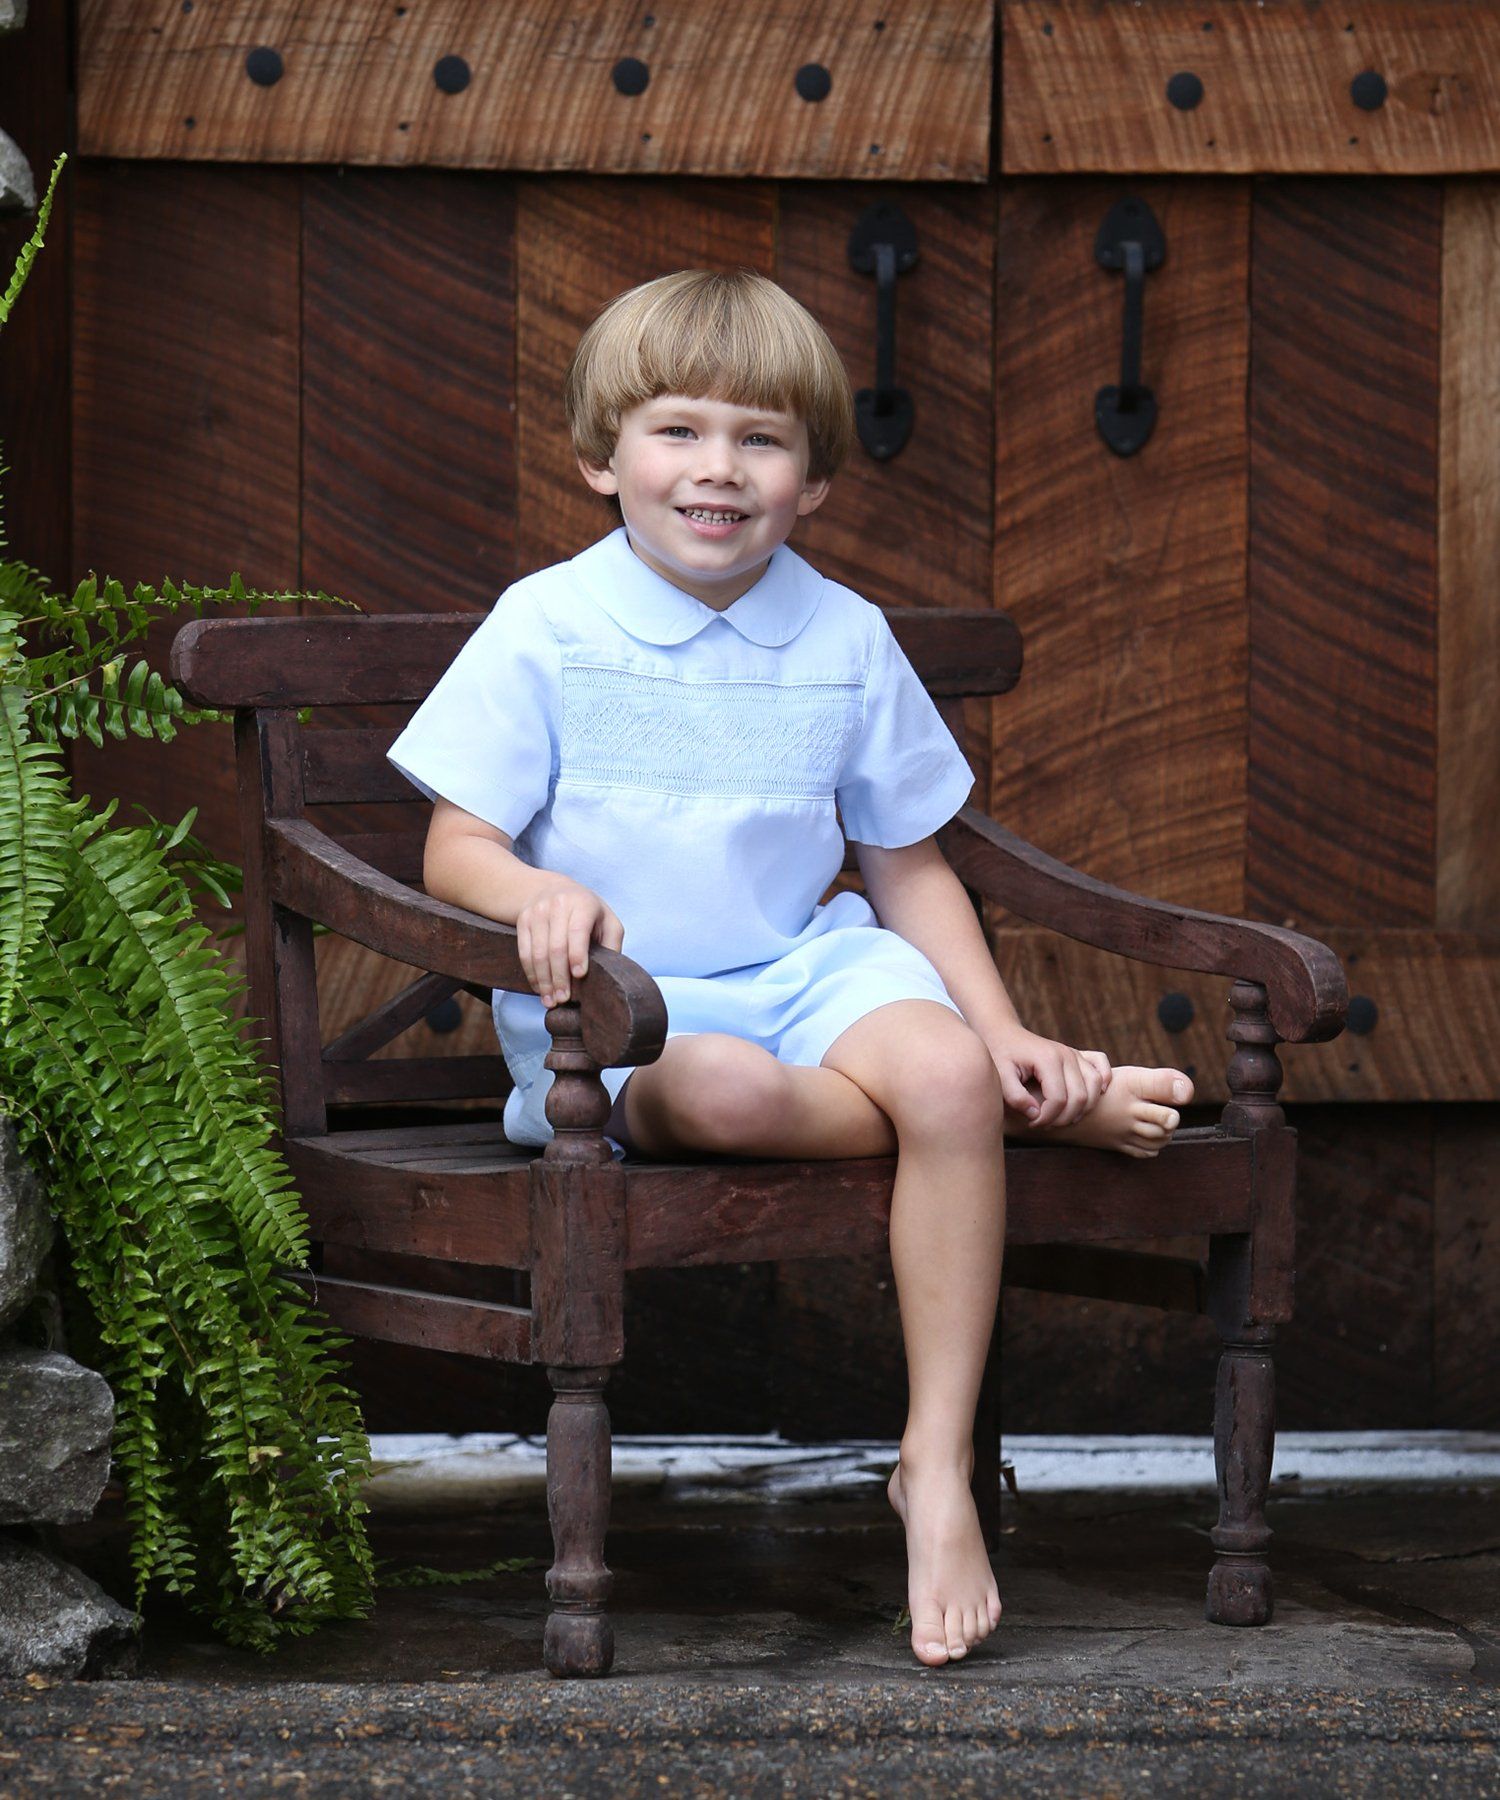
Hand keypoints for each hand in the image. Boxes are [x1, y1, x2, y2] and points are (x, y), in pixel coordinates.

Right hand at [515, 879, 623, 1007]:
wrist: (552, 888)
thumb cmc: (587, 911)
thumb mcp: (607, 920)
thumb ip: (612, 944)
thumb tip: (609, 973)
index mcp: (582, 904)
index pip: (577, 931)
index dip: (577, 955)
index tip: (580, 975)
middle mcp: (558, 904)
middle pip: (556, 947)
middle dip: (559, 977)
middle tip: (564, 998)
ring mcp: (537, 912)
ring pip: (537, 953)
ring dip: (544, 980)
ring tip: (551, 1000)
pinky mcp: (523, 920)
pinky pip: (524, 952)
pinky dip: (531, 974)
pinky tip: (539, 988)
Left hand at [986, 1030, 1110, 1128]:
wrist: (1004, 1034)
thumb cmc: (1001, 1056)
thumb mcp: (1000, 1076)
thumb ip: (1015, 1097)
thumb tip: (1036, 1115)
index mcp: (1048, 1060)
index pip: (1058, 1099)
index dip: (1047, 1118)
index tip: (1032, 1123)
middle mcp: (1066, 1055)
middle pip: (1080, 1097)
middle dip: (1063, 1118)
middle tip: (1044, 1123)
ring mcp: (1074, 1054)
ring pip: (1095, 1087)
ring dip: (1082, 1109)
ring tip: (1061, 1117)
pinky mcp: (1078, 1055)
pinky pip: (1102, 1067)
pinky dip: (1103, 1082)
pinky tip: (1093, 1096)